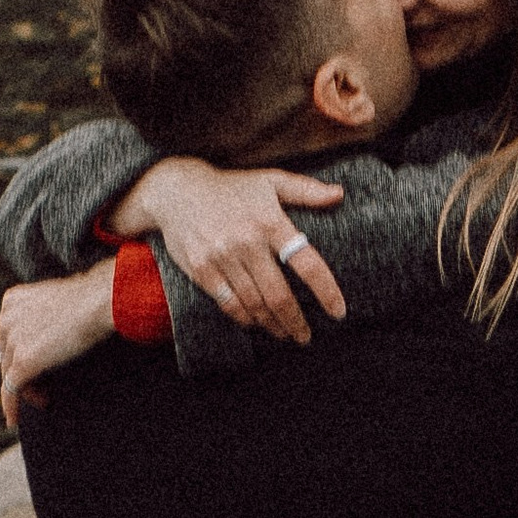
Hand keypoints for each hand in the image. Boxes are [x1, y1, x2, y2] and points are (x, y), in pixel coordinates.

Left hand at [0, 265, 116, 428]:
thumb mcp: (58, 303)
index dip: (21, 354)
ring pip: (10, 375)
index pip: (8, 336)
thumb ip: (44, 317)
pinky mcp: (23, 361)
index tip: (37, 366)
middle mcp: (6, 318)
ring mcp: (13, 340)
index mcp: (12, 301)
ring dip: (26, 390)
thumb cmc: (91, 301)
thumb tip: (49, 338)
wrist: (99, 303)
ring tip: (45, 398)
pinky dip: (11, 406)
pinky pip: (11, 390)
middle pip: (7, 356)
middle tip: (42, 387)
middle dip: (22, 374)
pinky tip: (14, 419)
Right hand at [111, 159, 345, 346]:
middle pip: (279, 294)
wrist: (177, 191)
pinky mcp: (201, 269)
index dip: (326, 291)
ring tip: (285, 333)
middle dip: (296, 321)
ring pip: (254, 303)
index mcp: (270, 221)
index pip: (306, 262)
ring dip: (272, 324)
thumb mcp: (270, 180)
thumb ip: (307, 190)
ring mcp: (222, 257)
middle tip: (306, 337)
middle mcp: (247, 241)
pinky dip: (244, 317)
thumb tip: (339, 195)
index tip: (338, 311)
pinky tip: (255, 322)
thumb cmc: (231, 187)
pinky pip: (228, 302)